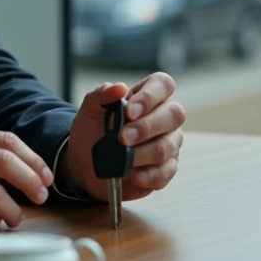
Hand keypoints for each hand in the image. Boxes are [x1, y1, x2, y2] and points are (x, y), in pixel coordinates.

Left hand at [61, 73, 185, 201]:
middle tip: (123, 137)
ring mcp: (169, 142)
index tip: (129, 111)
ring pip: (169, 145)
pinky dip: (150, 175)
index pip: (163, 84)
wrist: (86, 163)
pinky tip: (134, 175)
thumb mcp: (90, 109)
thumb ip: (102, 94)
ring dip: (144, 153)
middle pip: (175, 114)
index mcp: (148, 96)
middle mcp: (164, 116)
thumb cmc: (93, 130)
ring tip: (124, 157)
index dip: (150, 96)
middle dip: (147, 127)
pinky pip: (167, 171)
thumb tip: (119, 87)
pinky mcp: (166, 168)